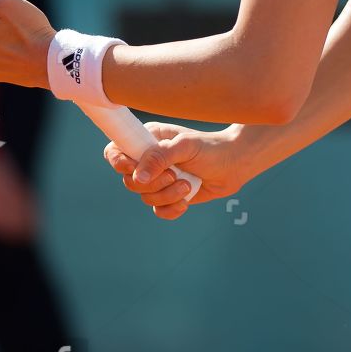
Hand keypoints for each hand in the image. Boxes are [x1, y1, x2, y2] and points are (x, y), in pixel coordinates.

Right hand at [104, 122, 249, 220]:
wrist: (235, 165)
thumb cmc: (211, 148)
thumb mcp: (185, 146)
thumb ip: (160, 157)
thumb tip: (138, 178)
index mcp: (147, 141)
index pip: (116, 151)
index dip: (118, 162)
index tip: (133, 168)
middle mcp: (149, 160)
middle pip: (129, 181)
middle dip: (154, 183)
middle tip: (175, 174)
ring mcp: (158, 179)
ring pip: (145, 198)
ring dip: (168, 195)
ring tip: (188, 185)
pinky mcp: (169, 196)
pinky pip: (159, 211)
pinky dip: (172, 209)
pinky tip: (187, 201)